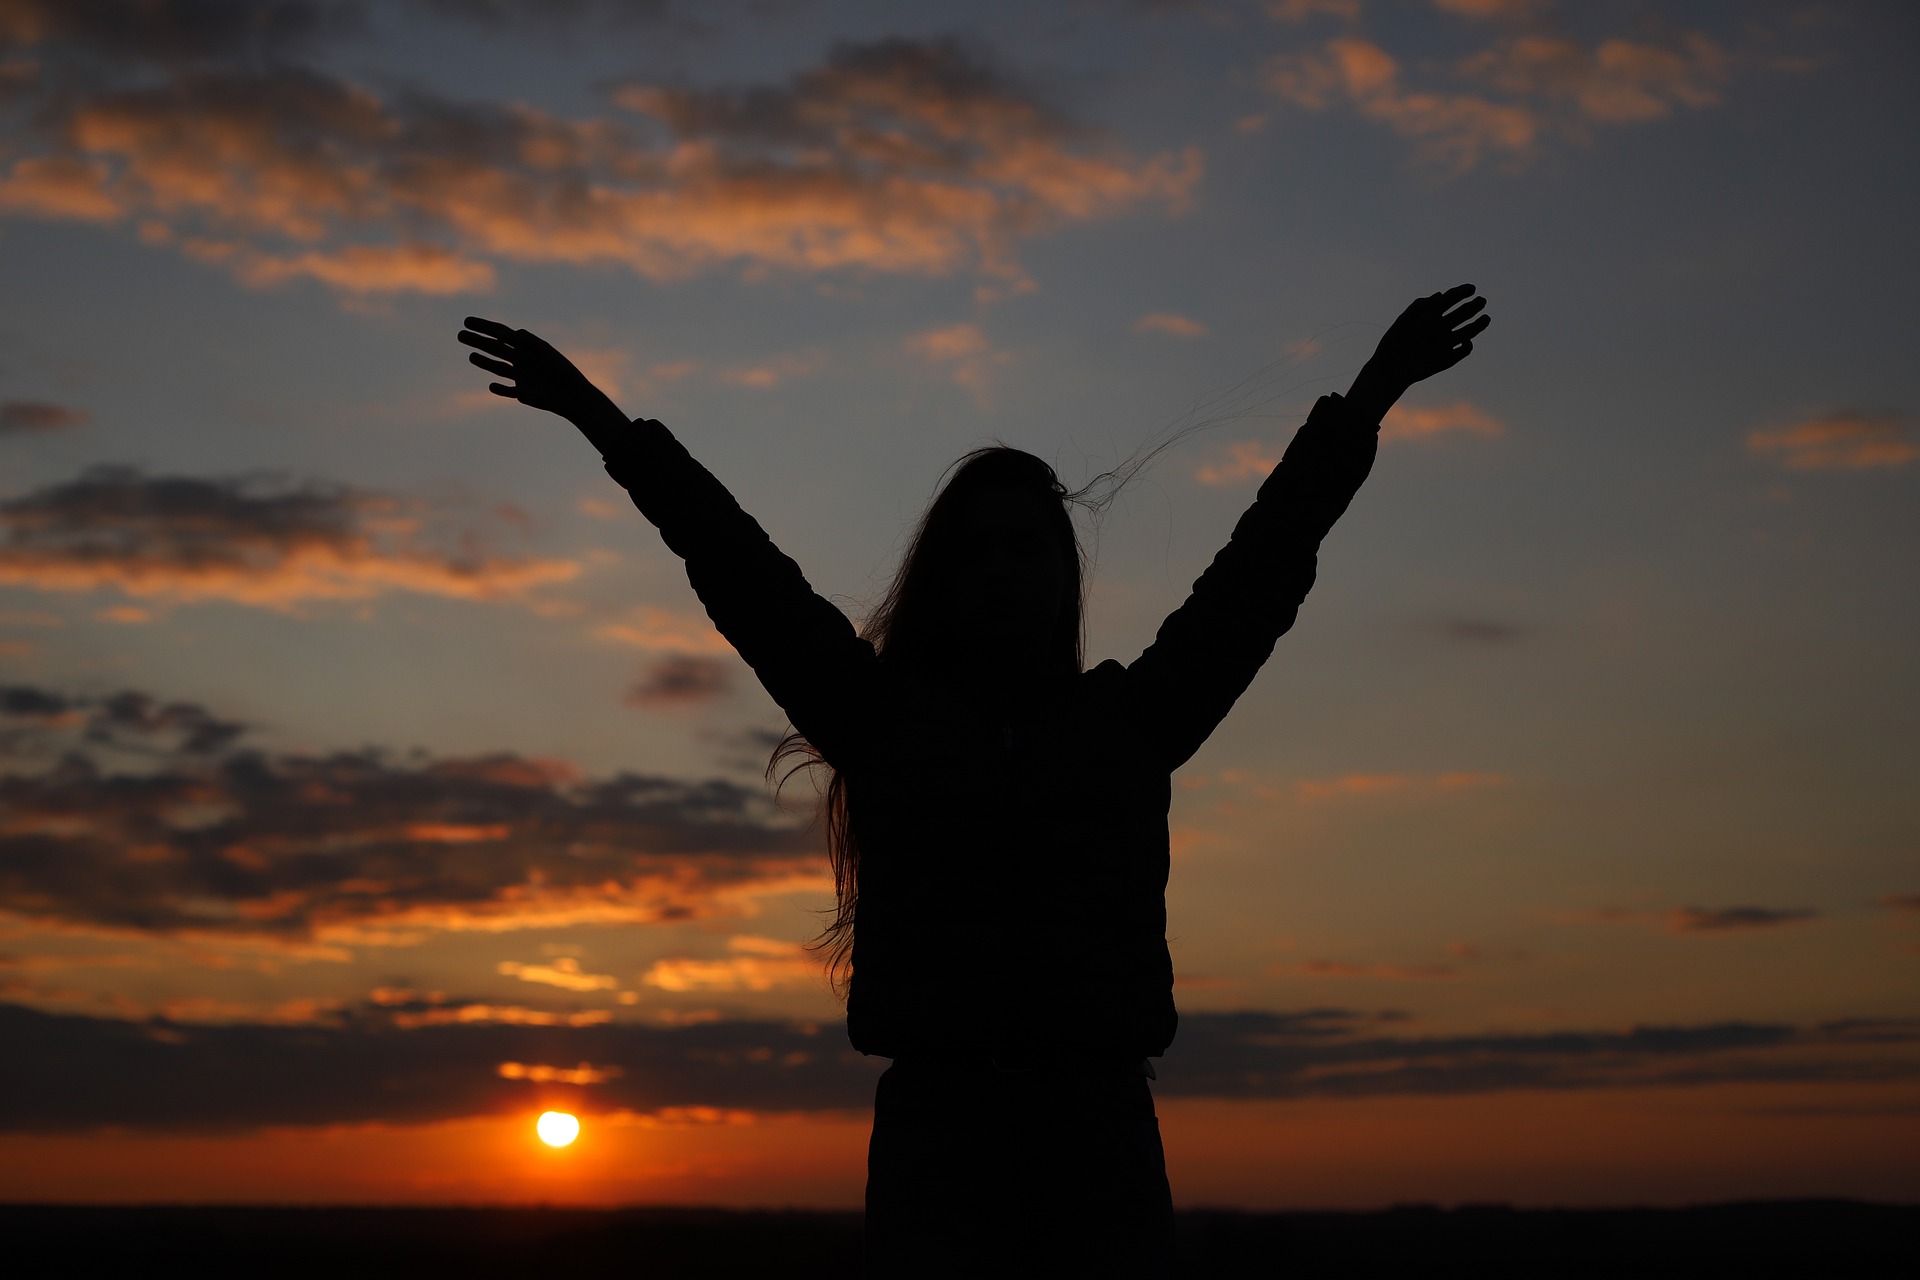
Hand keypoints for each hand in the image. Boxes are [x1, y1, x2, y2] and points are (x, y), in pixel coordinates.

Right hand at [458, 316, 615, 420]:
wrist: (573, 396)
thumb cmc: (563, 372)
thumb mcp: (546, 353)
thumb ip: (528, 342)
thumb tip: (510, 333)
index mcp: (526, 346)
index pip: (500, 333)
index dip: (483, 326)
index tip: (466, 321)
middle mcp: (522, 360)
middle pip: (495, 348)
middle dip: (477, 341)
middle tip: (459, 335)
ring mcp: (522, 376)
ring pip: (498, 368)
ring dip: (484, 362)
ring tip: (470, 357)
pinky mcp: (524, 393)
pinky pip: (508, 391)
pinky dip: (500, 390)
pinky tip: (491, 386)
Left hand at [1363, 284, 1489, 391]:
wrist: (1391, 367)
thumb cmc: (1394, 342)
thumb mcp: (1405, 320)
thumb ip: (1421, 306)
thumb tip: (1440, 295)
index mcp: (1432, 315)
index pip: (1451, 299)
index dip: (1462, 292)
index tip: (1472, 288)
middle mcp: (1442, 327)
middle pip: (1463, 313)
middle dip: (1474, 306)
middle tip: (1481, 301)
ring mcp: (1447, 342)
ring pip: (1469, 331)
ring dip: (1479, 324)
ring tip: (1486, 318)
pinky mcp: (1449, 358)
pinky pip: (1465, 350)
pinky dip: (1468, 344)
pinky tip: (1464, 340)